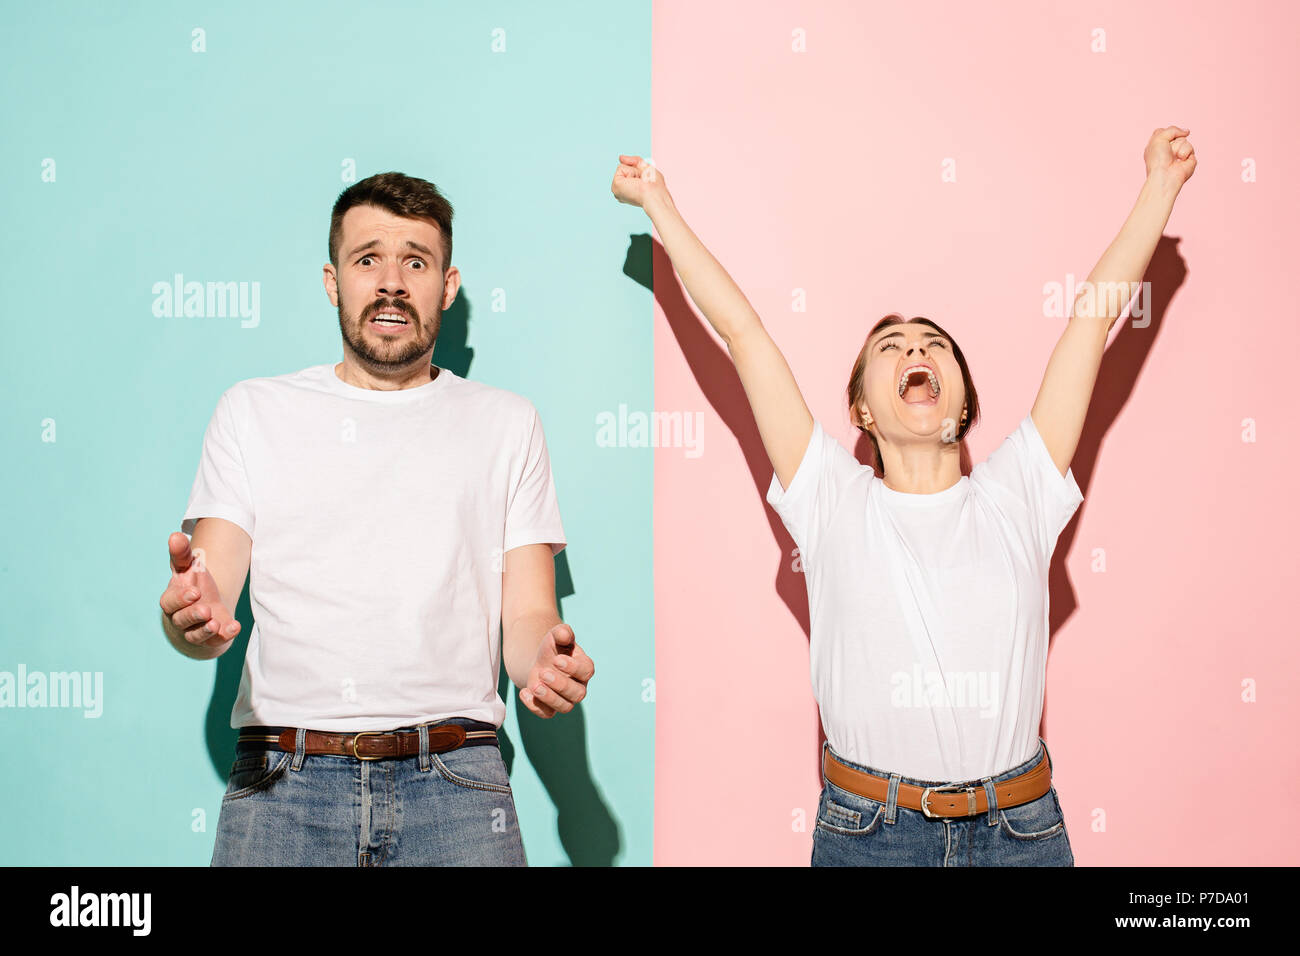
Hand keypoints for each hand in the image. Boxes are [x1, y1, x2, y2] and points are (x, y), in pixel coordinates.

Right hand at [159, 532, 240, 648]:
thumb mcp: (188, 568)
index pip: (170, 602)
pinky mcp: (210, 640)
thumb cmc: (193, 585)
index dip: (180, 598)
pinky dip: (224, 635)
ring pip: (195, 635)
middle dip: (193, 615)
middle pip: (182, 620)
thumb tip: (175, 535)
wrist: (205, 609)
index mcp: (172, 600)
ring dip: (205, 629)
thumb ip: (183, 554)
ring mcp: (194, 631)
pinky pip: (215, 641)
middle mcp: (180, 618)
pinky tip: (234, 626)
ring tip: (214, 622)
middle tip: (205, 609)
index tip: (194, 591)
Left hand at [519, 622, 593, 717]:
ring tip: (534, 684)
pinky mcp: (550, 707)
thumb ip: (561, 633)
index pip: (586, 671)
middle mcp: (578, 686)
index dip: (573, 668)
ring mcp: (565, 699)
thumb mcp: (555, 636)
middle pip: (578, 693)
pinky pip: (547, 714)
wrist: (540, 661)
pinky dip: (535, 706)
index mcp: (584, 667)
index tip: (556, 660)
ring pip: (565, 707)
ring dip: (549, 698)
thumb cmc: (553, 648)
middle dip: (560, 685)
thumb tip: (564, 633)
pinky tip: (524, 692)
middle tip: (543, 672)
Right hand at [611, 153, 669, 208]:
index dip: (638, 171)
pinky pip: (621, 168)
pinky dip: (631, 172)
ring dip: (634, 171)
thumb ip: (634, 161)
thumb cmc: (655, 187)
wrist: (654, 195)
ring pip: (622, 167)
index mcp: (628, 190)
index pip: (630, 171)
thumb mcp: (646, 168)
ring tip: (639, 182)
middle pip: (625, 167)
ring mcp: (616, 189)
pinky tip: (634, 182)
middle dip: (636, 170)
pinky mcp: (615, 186)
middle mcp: (621, 192)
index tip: (645, 181)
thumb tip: (620, 157)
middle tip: (643, 181)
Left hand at [1143, 125, 1195, 188]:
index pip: (1162, 132)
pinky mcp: (1189, 158)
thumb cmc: (1158, 159)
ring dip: (1177, 147)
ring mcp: (1179, 154)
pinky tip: (1181, 161)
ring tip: (1174, 157)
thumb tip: (1187, 132)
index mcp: (1156, 147)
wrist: (1165, 174)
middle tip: (1167, 152)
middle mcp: (1167, 150)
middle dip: (1171, 141)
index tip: (1159, 143)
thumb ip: (1172, 130)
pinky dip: (1184, 152)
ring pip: (1183, 140)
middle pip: (1175, 134)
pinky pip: (1190, 147)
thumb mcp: (1159, 138)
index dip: (1164, 134)